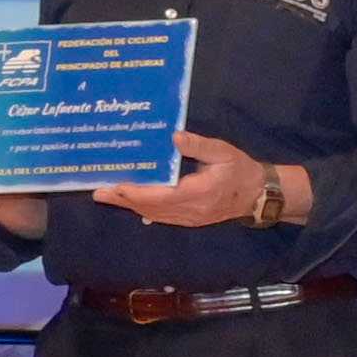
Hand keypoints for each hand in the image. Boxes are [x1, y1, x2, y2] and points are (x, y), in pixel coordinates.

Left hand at [95, 130, 267, 228]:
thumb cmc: (240, 170)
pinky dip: (144, 210)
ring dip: (130, 206)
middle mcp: (189, 210)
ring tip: (109, 197)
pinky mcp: (190, 219)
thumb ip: (199, 146)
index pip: (159, 196)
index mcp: (196, 193)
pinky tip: (133, 204)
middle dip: (124, 200)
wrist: (258, 194)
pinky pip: (162, 216)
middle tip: (99, 193)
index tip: (116, 185)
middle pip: (150, 208)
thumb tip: (175, 137)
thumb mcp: (223, 152)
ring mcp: (189, 218)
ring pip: (154, 214)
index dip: (135, 192)